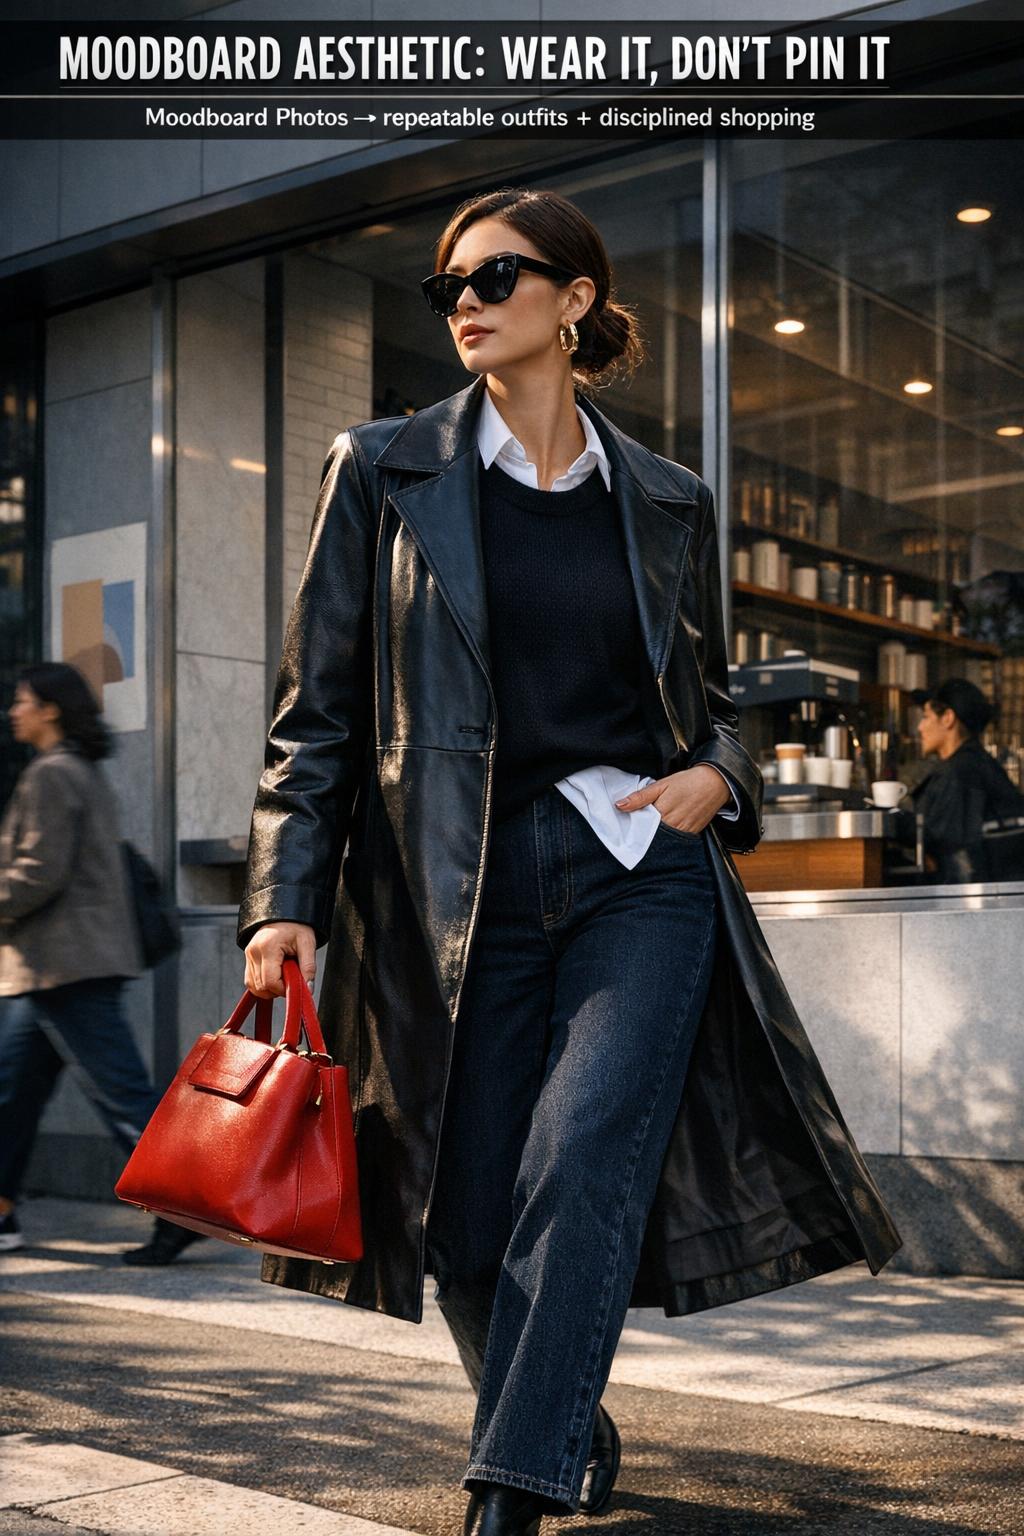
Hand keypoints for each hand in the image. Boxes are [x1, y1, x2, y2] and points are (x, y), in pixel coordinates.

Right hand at [244, 922, 316, 998]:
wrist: (284, 912)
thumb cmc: (296, 926)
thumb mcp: (308, 943)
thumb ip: (309, 967)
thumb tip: (308, 989)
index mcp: (268, 947)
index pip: (270, 982)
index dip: (284, 990)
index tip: (295, 984)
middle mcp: (254, 951)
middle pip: (261, 986)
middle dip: (277, 989)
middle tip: (290, 978)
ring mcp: (248, 955)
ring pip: (254, 986)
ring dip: (269, 988)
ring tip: (283, 975)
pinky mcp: (247, 958)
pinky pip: (251, 980)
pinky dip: (262, 984)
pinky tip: (275, 976)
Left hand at [615, 765, 730, 834]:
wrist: (715, 783)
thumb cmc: (687, 782)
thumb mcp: (661, 785)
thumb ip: (640, 797)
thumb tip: (619, 805)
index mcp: (661, 813)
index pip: (639, 827)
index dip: (631, 825)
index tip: (624, 822)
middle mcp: (672, 826)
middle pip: (650, 835)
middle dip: (642, 831)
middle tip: (637, 824)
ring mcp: (683, 832)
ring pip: (662, 839)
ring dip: (655, 834)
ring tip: (651, 825)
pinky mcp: (692, 834)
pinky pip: (676, 839)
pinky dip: (669, 835)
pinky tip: (665, 827)